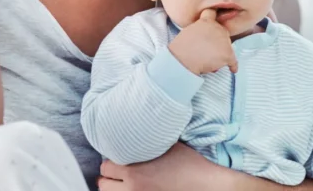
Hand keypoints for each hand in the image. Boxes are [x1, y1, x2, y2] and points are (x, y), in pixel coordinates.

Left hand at [97, 144, 216, 190]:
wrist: (208, 185)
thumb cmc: (190, 163)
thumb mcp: (166, 145)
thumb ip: (146, 140)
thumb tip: (136, 128)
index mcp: (134, 172)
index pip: (105, 167)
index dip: (111, 161)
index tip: (117, 158)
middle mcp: (134, 189)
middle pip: (104, 185)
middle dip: (110, 177)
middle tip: (118, 171)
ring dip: (116, 188)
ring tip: (126, 182)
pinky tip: (137, 188)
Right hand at [168, 9, 237, 74]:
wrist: (182, 59)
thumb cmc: (181, 48)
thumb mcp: (189, 32)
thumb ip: (200, 30)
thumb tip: (206, 38)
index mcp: (206, 21)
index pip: (212, 13)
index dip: (214, 15)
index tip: (216, 16)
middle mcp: (217, 28)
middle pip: (223, 34)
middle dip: (219, 42)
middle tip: (209, 50)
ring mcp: (224, 41)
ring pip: (227, 49)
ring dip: (222, 55)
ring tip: (210, 61)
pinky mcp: (227, 54)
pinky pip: (233, 62)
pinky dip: (233, 66)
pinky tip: (232, 69)